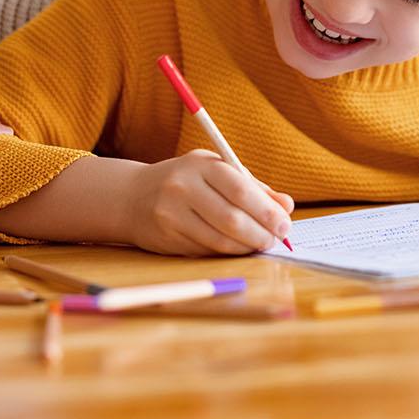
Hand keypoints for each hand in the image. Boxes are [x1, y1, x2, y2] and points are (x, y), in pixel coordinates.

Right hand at [126, 150, 294, 255]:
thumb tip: (286, 206)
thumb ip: (252, 187)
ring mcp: (172, 215)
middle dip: (260, 234)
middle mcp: (182, 188)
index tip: (284, 224)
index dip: (266, 210)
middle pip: (231, 219)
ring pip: (220, 240)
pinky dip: (228, 253)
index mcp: (200, 165)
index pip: (239, 189)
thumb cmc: (186, 181)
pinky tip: (238, 249)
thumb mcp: (216, 171)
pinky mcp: (167, 239)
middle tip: (275, 239)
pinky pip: (206, 251)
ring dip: (247, 247)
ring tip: (260, 245)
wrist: (132, 197)